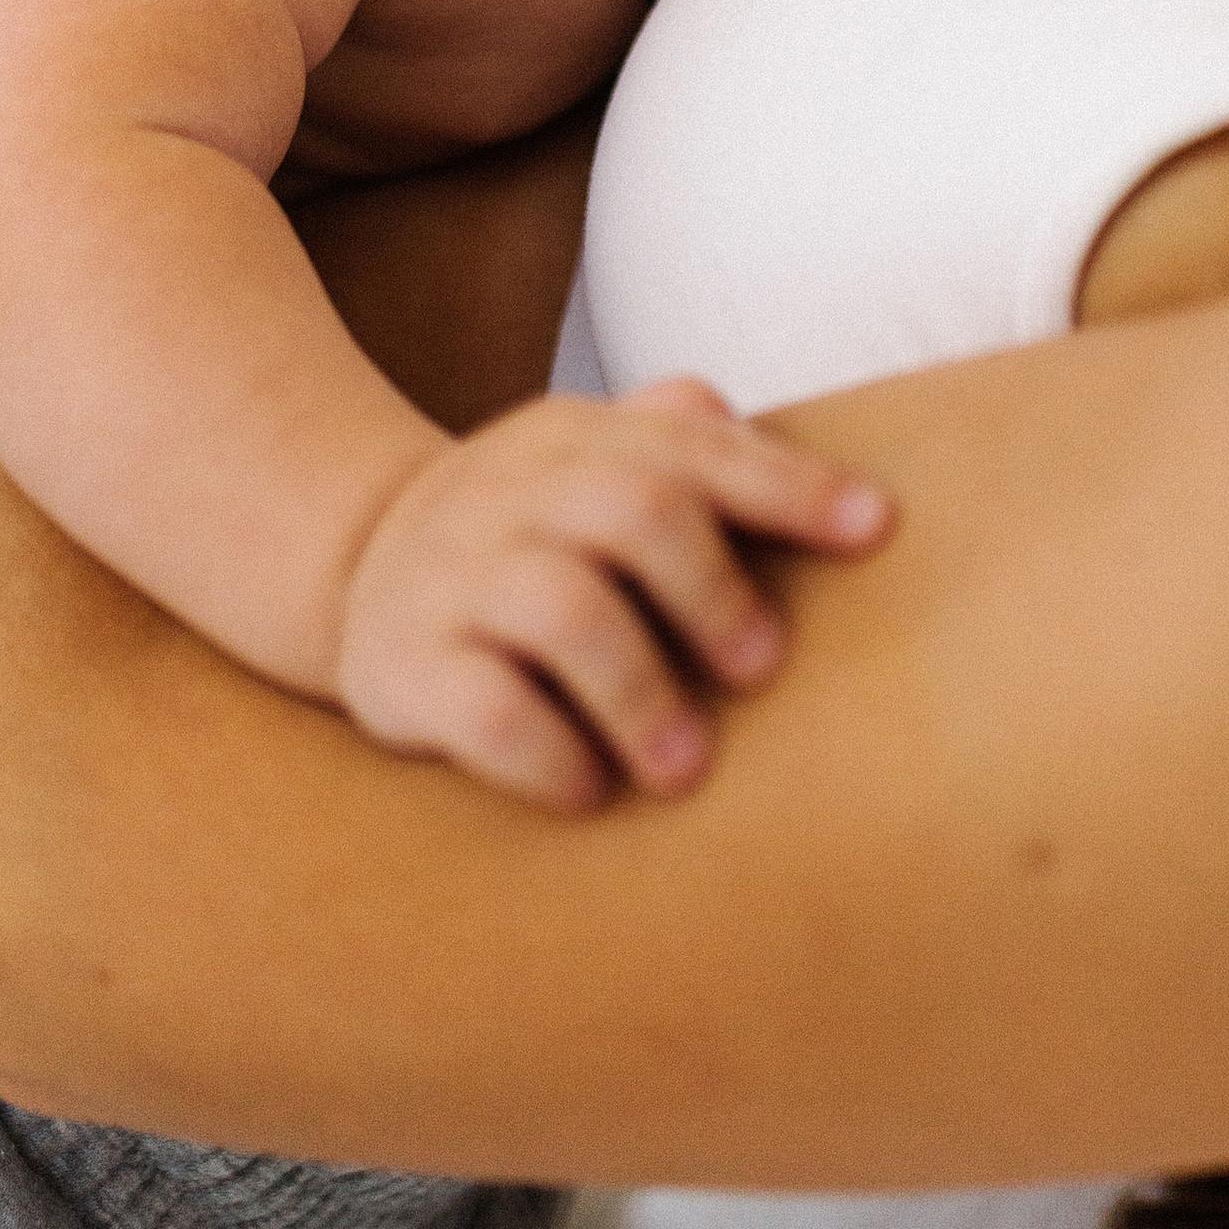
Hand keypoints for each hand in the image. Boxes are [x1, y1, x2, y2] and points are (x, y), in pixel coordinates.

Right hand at [336, 377, 892, 811]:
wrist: (350, 563)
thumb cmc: (525, 529)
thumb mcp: (587, 461)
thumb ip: (681, 442)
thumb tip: (787, 445)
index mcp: (575, 437)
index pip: (695, 445)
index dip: (790, 484)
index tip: (878, 529)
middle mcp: (513, 491)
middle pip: (634, 509)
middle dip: (714, 589)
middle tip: (765, 668)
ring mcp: (453, 575)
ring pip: (560, 608)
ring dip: (641, 690)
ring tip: (686, 767)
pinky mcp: (404, 667)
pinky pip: (480, 707)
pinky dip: (546, 754)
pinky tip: (590, 791)